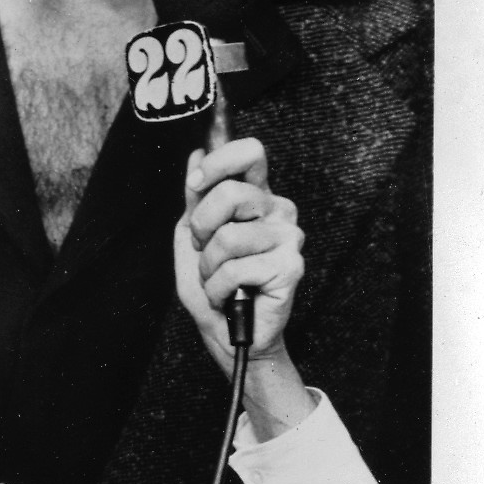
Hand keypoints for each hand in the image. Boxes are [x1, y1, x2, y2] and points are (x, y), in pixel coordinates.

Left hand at [174, 138, 311, 437]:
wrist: (227, 331)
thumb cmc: (213, 282)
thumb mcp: (193, 233)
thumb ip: (196, 194)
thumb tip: (197, 153)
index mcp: (256, 196)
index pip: (250, 152)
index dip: (218, 162)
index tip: (195, 185)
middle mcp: (278, 211)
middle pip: (231, 192)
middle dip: (202, 227)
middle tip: (205, 251)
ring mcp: (289, 238)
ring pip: (227, 237)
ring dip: (208, 267)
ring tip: (220, 279)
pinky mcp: (291, 268)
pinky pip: (235, 270)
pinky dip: (218, 289)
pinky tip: (231, 296)